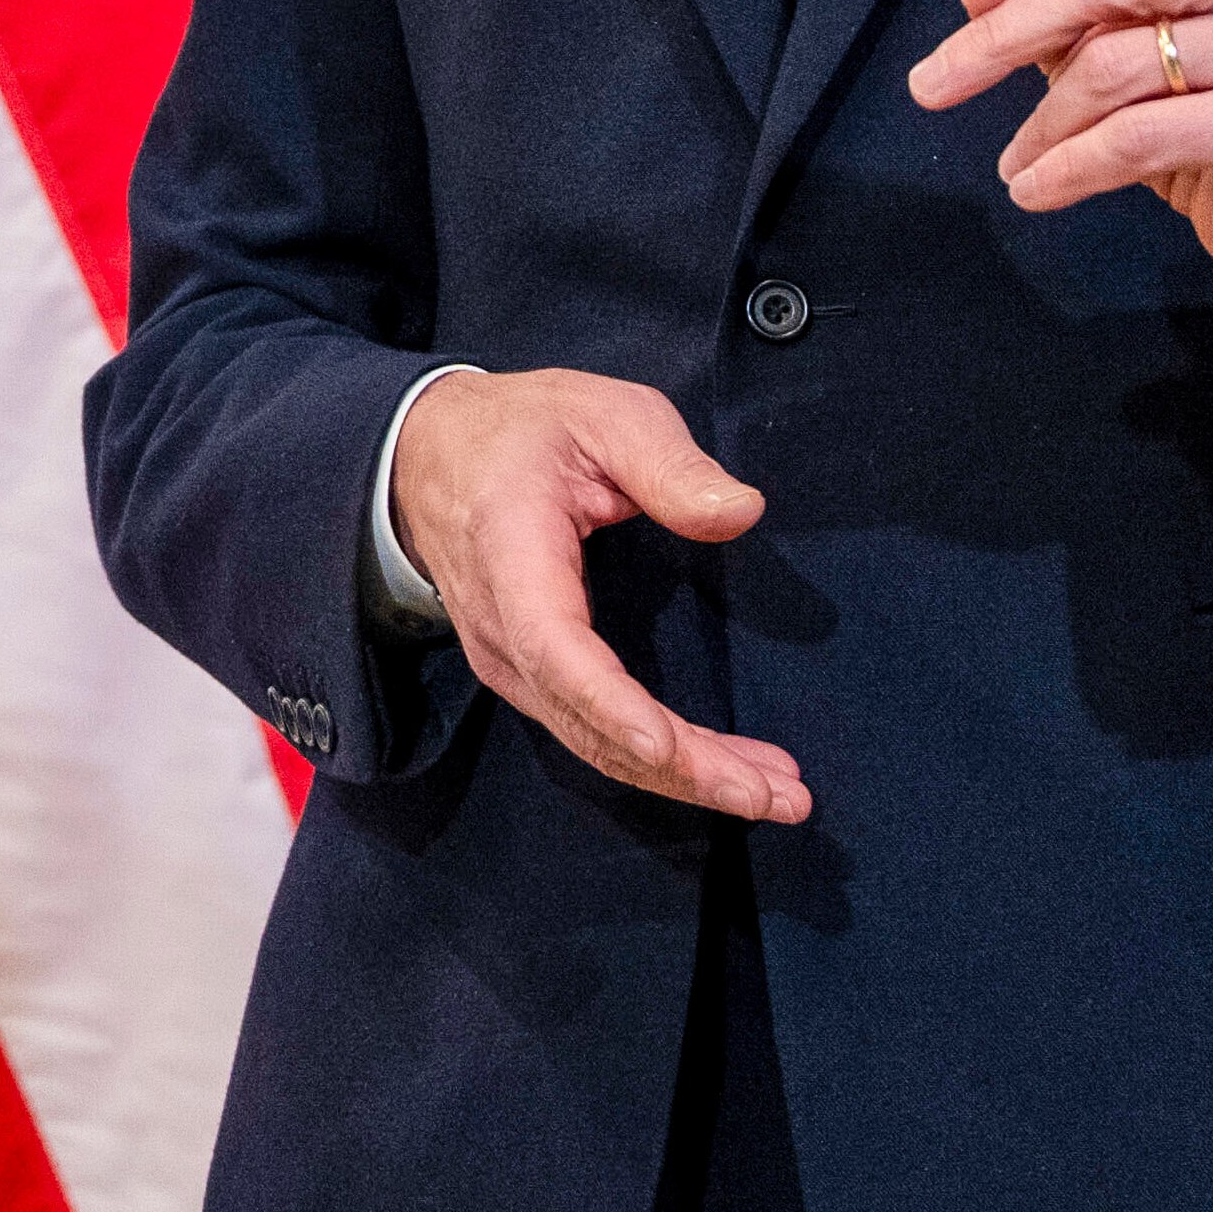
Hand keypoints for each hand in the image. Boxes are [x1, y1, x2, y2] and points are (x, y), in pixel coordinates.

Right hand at [389, 367, 806, 824]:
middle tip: (781, 797)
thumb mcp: (603, 413)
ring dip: (684, 777)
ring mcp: (508, 662)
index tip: (663, 745)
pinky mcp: (528, 677)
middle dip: (684, 769)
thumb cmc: (524, 430)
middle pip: (587, 721)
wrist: (431, 454)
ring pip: (594, 743)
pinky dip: (659, 761)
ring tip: (775, 793)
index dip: (607, 702)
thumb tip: (743, 512)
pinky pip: (591, 733)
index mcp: (512, 554)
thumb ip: (669, 463)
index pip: (552, 644)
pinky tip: (722, 768)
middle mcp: (501, 628)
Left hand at [906, 0, 1212, 337]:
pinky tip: (1038, 189)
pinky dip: (1069, 170)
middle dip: (1003, 40)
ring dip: (1043, 127)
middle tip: (929, 88)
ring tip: (1018, 163)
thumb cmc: (1207, 114)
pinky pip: (1139, 137)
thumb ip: (1051, 6)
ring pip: (1111, 68)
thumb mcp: (1118, 52)